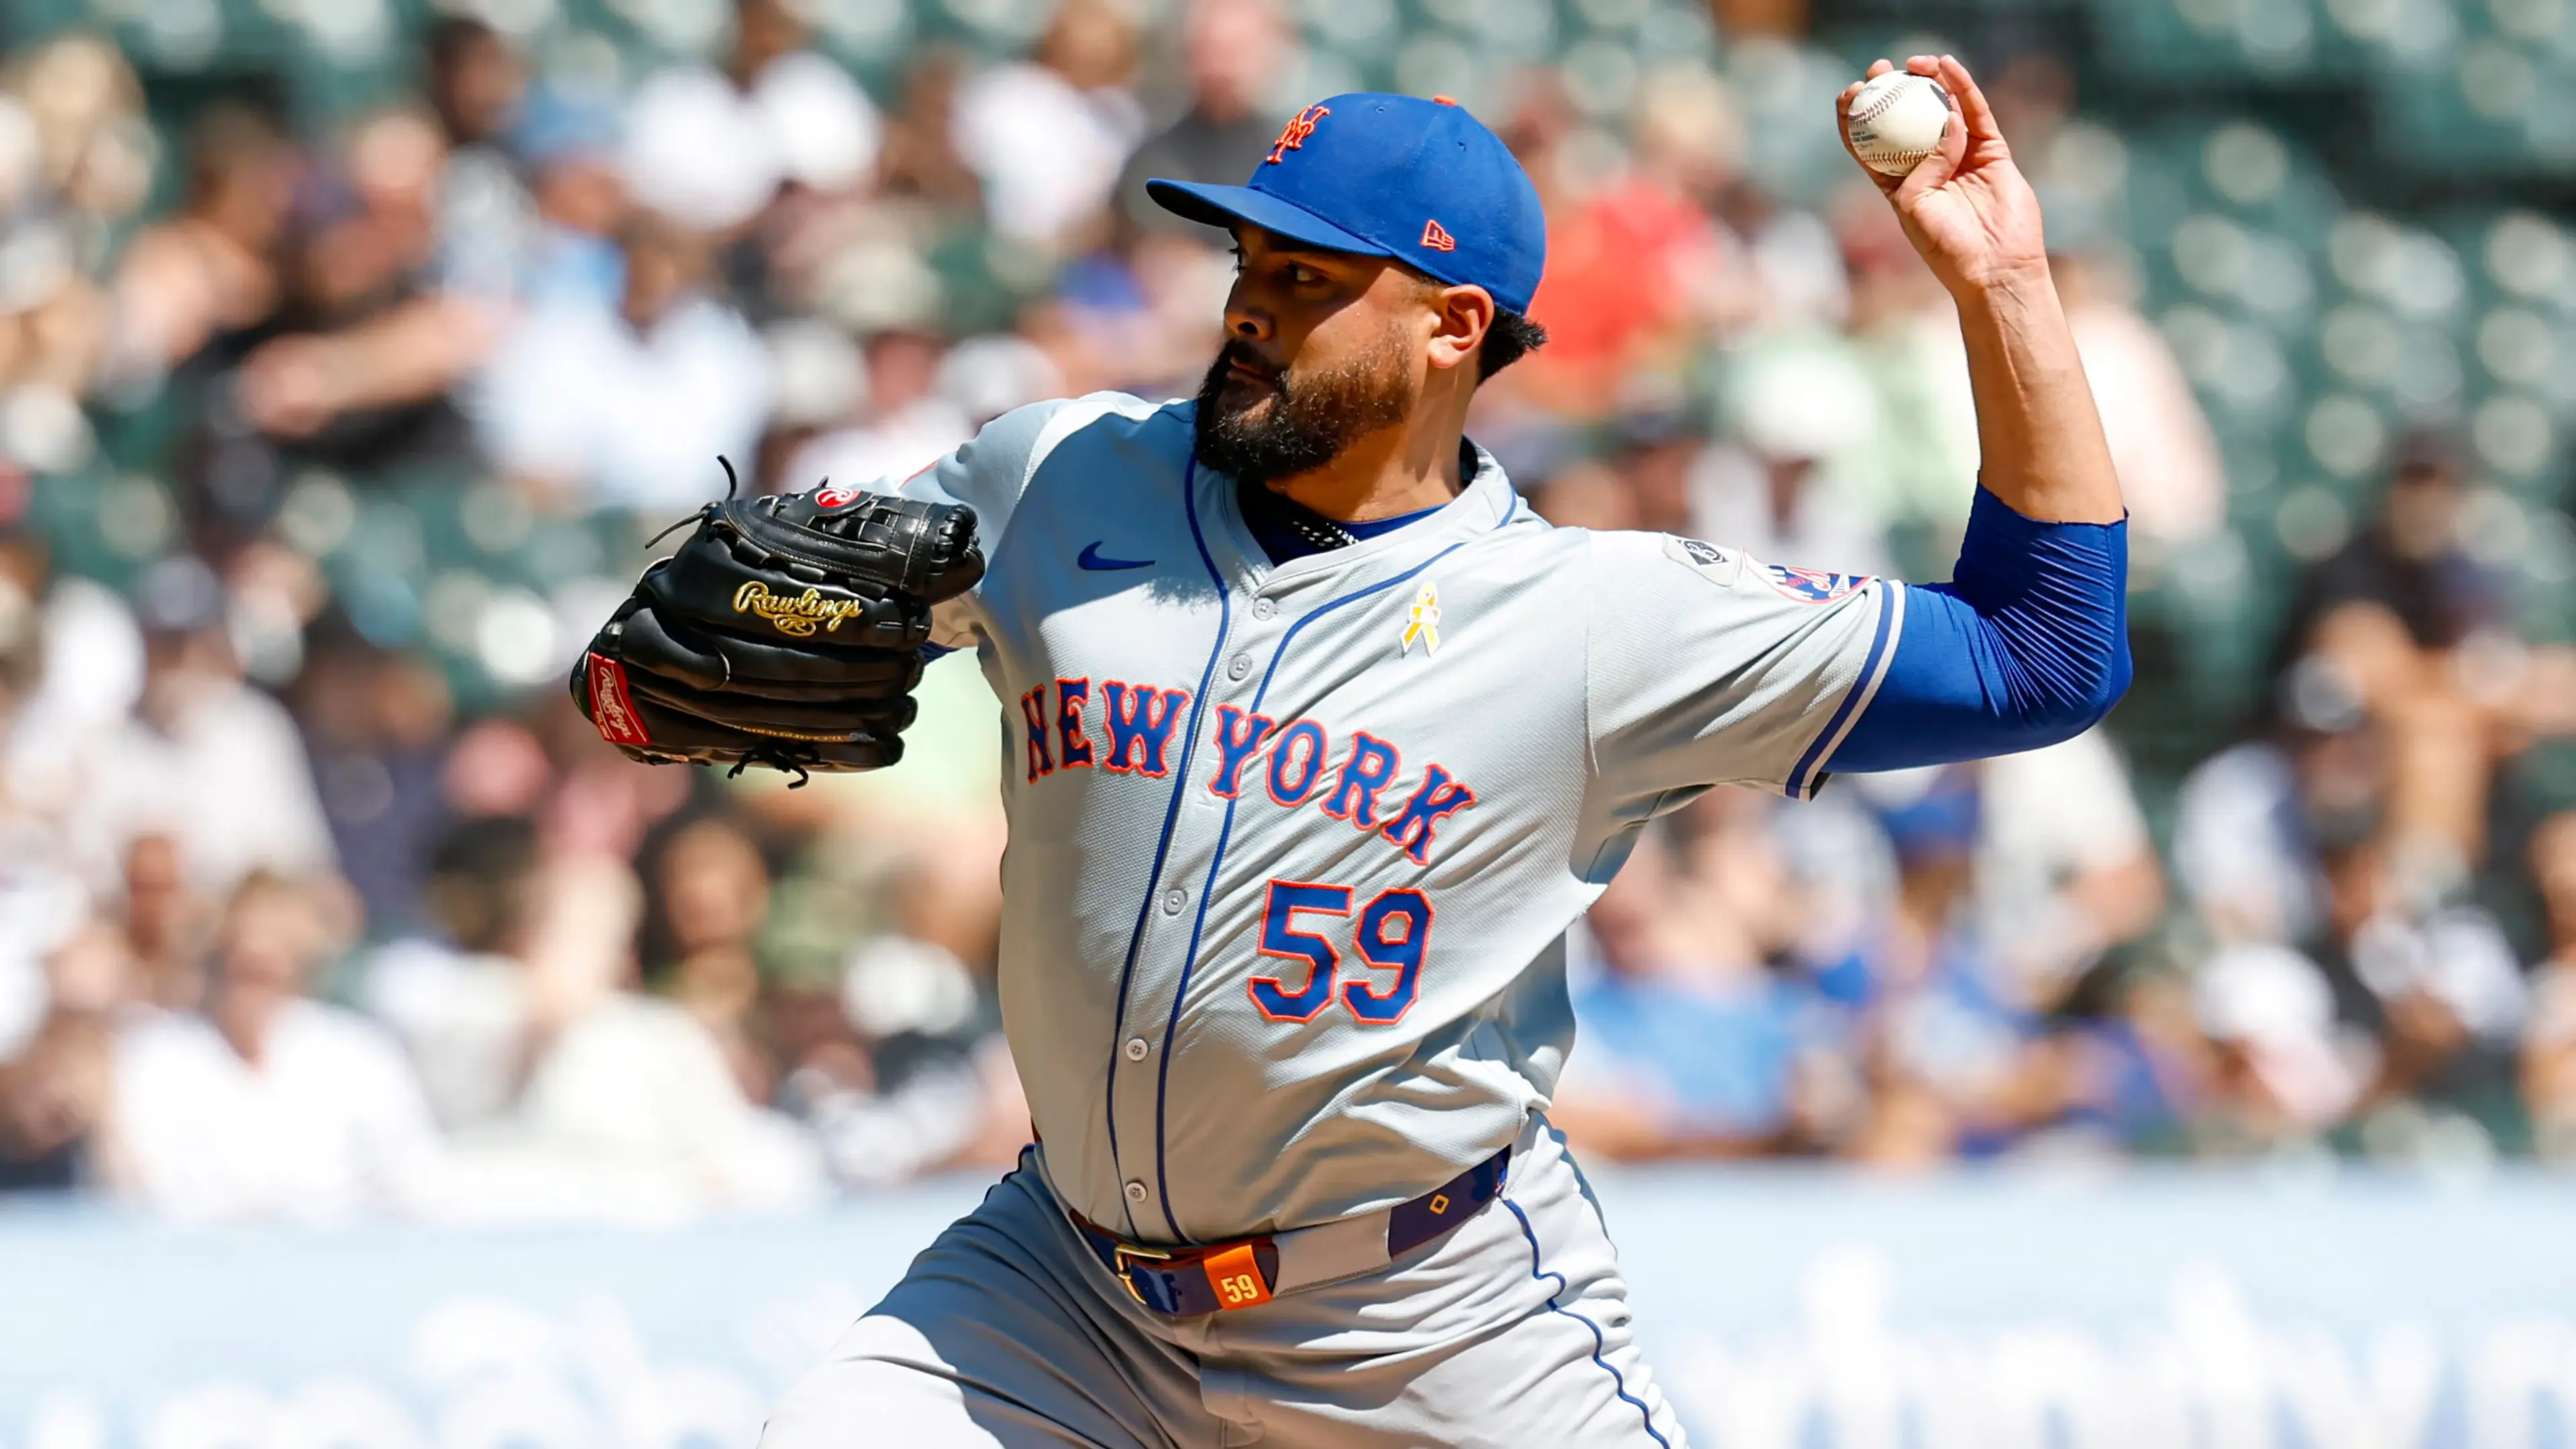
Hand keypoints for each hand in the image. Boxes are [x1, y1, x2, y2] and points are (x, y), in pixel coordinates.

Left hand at [1838, 55, 2046, 297]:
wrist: (1994, 266)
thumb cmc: (1945, 245)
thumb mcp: (1914, 206)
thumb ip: (1920, 166)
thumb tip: (1942, 125)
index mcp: (1899, 183)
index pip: (1871, 143)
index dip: (1857, 116)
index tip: (1849, 93)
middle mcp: (1929, 165)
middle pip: (1906, 117)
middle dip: (1892, 89)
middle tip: (1881, 68)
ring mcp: (1962, 156)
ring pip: (1943, 108)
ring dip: (1929, 81)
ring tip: (1917, 61)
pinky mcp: (1991, 151)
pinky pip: (1977, 113)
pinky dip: (1963, 89)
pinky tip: (1950, 68)